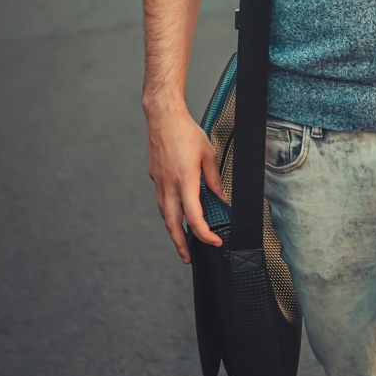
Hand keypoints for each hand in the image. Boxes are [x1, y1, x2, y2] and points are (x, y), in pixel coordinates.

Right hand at [145, 103, 227, 262]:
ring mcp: (159, 182)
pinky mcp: (155, 177)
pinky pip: (162, 200)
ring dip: (173, 230)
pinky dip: (169, 212)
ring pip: (165, 214)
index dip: (205, 235)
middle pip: (172, 224)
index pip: (194, 218)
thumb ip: (214, 179)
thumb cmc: (185, 132)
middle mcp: (169, 185)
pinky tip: (177, 212)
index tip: (215, 241)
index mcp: (185, 181)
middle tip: (188, 257)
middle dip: (180, 244)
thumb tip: (220, 197)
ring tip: (182, 239)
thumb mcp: (208, 155)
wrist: (164, 118)